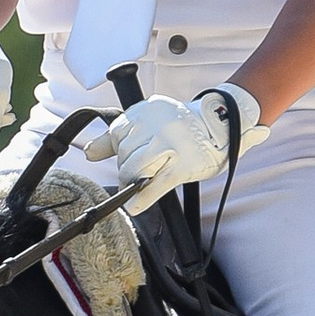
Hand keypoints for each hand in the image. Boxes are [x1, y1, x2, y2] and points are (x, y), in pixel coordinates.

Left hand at [106, 84, 261, 212]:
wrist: (225, 123)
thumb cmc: (184, 127)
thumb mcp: (152, 121)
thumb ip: (120, 135)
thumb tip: (89, 152)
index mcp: (148, 110)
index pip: (117, 133)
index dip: (118, 150)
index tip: (125, 157)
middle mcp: (157, 124)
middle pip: (124, 154)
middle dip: (126, 168)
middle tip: (138, 172)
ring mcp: (170, 145)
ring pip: (135, 170)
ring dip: (133, 183)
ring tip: (141, 183)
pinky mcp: (181, 166)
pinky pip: (153, 186)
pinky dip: (141, 199)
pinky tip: (135, 206)